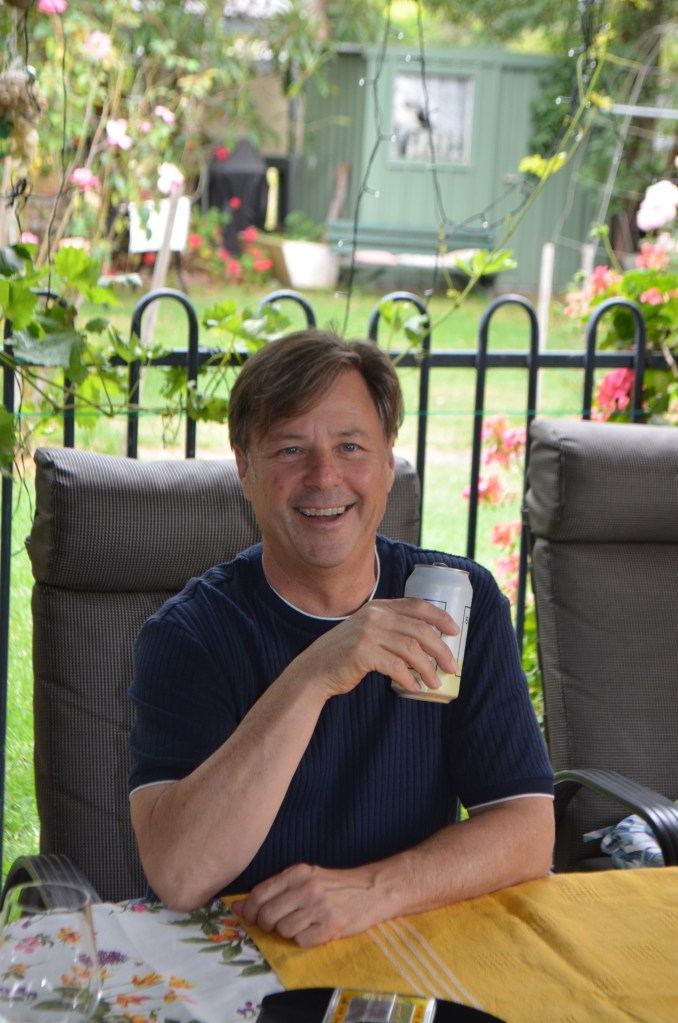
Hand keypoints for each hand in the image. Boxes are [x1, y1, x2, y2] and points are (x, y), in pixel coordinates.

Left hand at [232, 862, 384, 945]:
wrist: (374, 889)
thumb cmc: (336, 885)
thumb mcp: (306, 877)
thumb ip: (274, 890)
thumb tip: (237, 907)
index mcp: (298, 872)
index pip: (259, 894)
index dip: (249, 911)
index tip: (250, 918)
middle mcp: (307, 888)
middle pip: (267, 916)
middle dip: (267, 925)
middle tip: (278, 924)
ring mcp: (319, 907)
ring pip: (283, 931)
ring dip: (287, 933)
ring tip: (301, 925)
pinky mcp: (331, 926)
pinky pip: (301, 942)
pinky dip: (303, 941)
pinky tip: (314, 931)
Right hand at [287, 598, 458, 699]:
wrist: (314, 670)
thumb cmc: (345, 655)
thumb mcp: (367, 631)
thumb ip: (389, 629)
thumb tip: (426, 643)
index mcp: (378, 607)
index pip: (417, 605)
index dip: (440, 617)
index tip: (455, 631)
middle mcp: (374, 616)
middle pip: (419, 629)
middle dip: (440, 648)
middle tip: (451, 665)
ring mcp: (368, 633)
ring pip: (411, 649)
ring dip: (428, 668)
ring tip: (434, 683)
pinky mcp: (363, 653)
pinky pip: (396, 666)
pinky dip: (409, 678)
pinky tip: (414, 687)